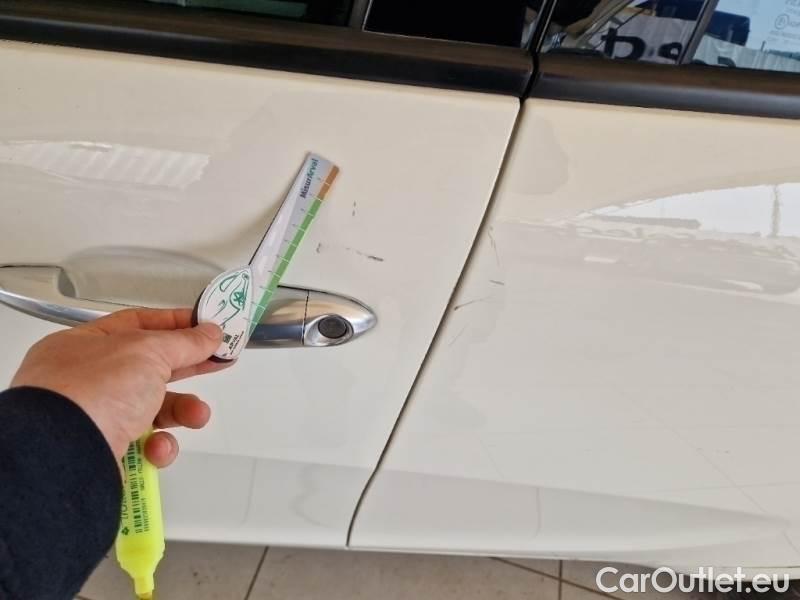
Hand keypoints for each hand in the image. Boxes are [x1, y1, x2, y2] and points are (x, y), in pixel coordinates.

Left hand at [10, 308, 230, 466]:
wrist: (64, 457)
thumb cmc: (92, 392)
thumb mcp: (148, 352)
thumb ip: (185, 341)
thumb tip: (210, 333)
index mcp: (83, 345)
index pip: (135, 325)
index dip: (174, 324)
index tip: (205, 327)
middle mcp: (83, 380)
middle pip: (147, 368)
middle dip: (187, 369)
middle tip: (219, 362)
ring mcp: (92, 418)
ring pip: (151, 410)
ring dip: (180, 412)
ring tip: (196, 415)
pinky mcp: (103, 453)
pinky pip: (143, 446)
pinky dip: (158, 448)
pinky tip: (157, 448)